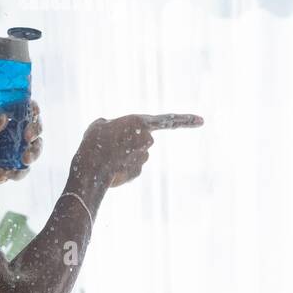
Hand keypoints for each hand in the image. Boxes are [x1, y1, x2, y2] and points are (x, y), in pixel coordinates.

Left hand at [0, 100, 43, 194]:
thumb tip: (4, 118)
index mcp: (5, 120)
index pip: (24, 108)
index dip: (33, 107)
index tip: (34, 110)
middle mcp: (15, 133)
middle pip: (36, 126)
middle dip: (37, 129)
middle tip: (28, 136)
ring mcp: (18, 150)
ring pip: (37, 147)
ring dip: (35, 152)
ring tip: (25, 159)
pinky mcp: (17, 167)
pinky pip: (26, 169)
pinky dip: (21, 171)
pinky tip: (9, 173)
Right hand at [71, 113, 203, 188]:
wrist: (90, 168)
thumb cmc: (94, 141)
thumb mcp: (101, 125)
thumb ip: (115, 125)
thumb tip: (115, 132)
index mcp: (140, 121)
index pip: (168, 120)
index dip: (186, 120)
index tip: (202, 120)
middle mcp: (147, 139)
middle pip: (144, 139)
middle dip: (131, 142)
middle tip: (111, 144)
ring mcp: (144, 157)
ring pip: (138, 154)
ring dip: (125, 155)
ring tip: (107, 156)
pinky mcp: (138, 172)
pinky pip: (131, 167)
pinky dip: (122, 168)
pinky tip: (110, 168)